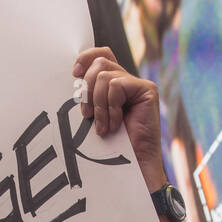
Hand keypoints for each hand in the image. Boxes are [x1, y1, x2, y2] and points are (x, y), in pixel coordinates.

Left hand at [73, 47, 164, 190]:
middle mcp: (128, 81)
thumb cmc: (112, 146)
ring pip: (105, 75)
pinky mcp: (147, 90)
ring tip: (103, 126)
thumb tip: (74, 77)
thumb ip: (89, 95)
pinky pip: (116, 86)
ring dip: (98, 104)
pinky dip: (110, 107)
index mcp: (114, 85)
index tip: (74, 75)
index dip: (85, 58)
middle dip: (87, 88)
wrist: (133, 166)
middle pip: (100, 62)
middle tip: (87, 114)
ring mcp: (139, 85)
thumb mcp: (93, 116)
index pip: (100, 55)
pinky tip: (115, 124)